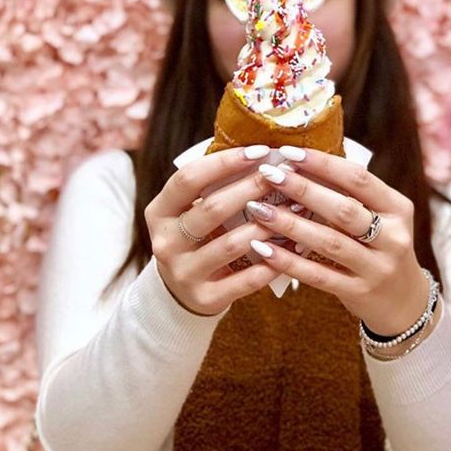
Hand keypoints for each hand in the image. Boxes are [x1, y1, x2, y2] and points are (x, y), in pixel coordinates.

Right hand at [145, 144, 282, 315]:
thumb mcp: (189, 212)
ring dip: (266, 225)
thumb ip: (211, 188)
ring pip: (231, 244)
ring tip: (293, 211)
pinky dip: (270, 264)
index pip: (188, 179)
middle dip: (250, 188)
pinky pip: (244, 280)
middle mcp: (165, 242)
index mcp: (158, 212)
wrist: (182, 294)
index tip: (260, 151)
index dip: (224, 162)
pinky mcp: (204, 298)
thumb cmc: (195, 240)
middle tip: (281, 175)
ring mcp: (183, 272)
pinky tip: (290, 250)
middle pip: (211, 208)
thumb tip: (260, 153)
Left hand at [243, 145, 427, 334]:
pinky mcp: (359, 293)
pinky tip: (262, 249)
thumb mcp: (379, 217)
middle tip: (268, 175)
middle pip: (343, 209)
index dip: (323, 164)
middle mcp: (393, 237)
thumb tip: (297, 162)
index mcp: (398, 209)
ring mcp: (377, 268)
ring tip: (258, 209)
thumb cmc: (379, 248)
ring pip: (329, 242)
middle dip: (303, 189)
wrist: (404, 303)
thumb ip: (348, 194)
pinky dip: (289, 262)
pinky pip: (318, 275)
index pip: (359, 179)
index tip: (288, 152)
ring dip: (290, 224)